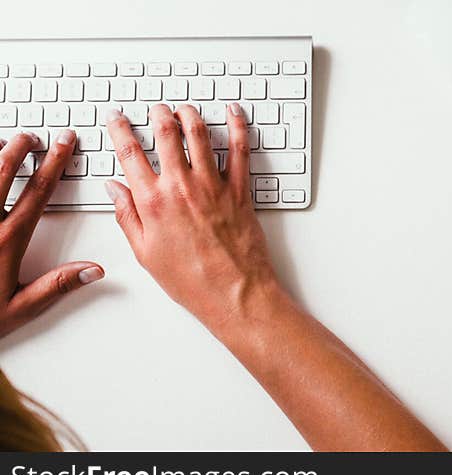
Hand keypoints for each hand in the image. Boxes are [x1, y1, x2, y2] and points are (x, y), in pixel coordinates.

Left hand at [0, 131, 103, 338]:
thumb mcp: (19, 307)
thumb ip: (57, 285)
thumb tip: (94, 270)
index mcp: (6, 240)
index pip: (38, 191)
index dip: (54, 163)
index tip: (64, 144)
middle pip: (3, 170)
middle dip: (20, 147)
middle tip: (32, 136)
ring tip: (3, 142)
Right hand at [104, 104, 278, 330]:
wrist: (234, 293)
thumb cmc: (192, 280)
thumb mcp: (145, 253)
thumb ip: (127, 216)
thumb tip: (114, 189)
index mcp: (153, 202)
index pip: (129, 152)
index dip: (119, 129)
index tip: (116, 117)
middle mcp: (182, 187)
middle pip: (166, 134)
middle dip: (158, 114)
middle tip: (155, 109)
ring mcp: (213, 185)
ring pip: (199, 134)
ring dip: (190, 114)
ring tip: (184, 109)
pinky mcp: (240, 190)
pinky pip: (240, 149)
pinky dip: (238, 126)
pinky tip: (234, 112)